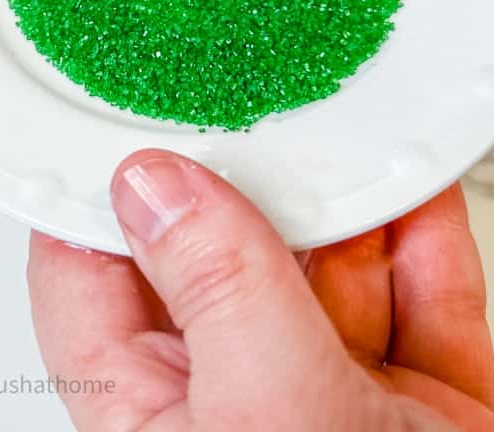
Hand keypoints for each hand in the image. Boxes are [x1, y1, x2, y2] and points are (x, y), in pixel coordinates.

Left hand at [29, 150, 493, 430]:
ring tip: (328, 126)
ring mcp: (330, 396)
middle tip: (244, 107)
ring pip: (319, 264)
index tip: (108, 114)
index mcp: (155, 420)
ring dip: (337, 196)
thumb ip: (217, 293)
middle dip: (242, 181)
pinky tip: (404, 182)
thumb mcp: (273, 418)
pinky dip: (417, 233)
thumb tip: (154, 189)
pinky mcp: (419, 401)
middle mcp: (236, 402)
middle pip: (214, 254)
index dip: (97, 195)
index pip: (89, 278)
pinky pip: (414, 291)